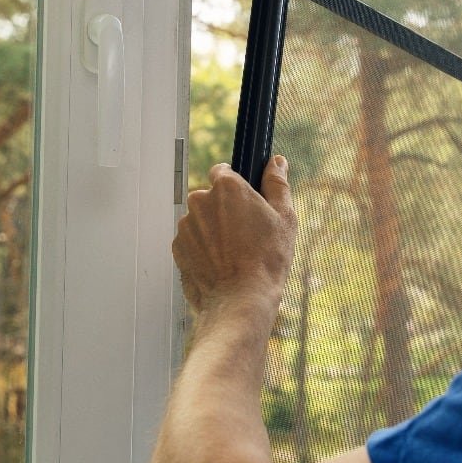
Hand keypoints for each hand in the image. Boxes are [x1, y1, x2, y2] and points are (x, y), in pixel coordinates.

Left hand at [173, 156, 296, 318]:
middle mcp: (200, 200)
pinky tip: (221, 265)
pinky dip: (203, 250)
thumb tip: (276, 162)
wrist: (239, 301)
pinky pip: (191, 242)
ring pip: (201, 221)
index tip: (246, 203)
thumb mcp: (284, 218)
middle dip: (224, 211)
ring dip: (213, 231)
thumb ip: (277, 184)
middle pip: (211, 198)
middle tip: (246, 235)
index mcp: (226, 187)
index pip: (223, 172)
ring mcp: (186, 225)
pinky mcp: (177, 248)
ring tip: (235, 254)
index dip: (235, 187)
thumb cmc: (266, 260)